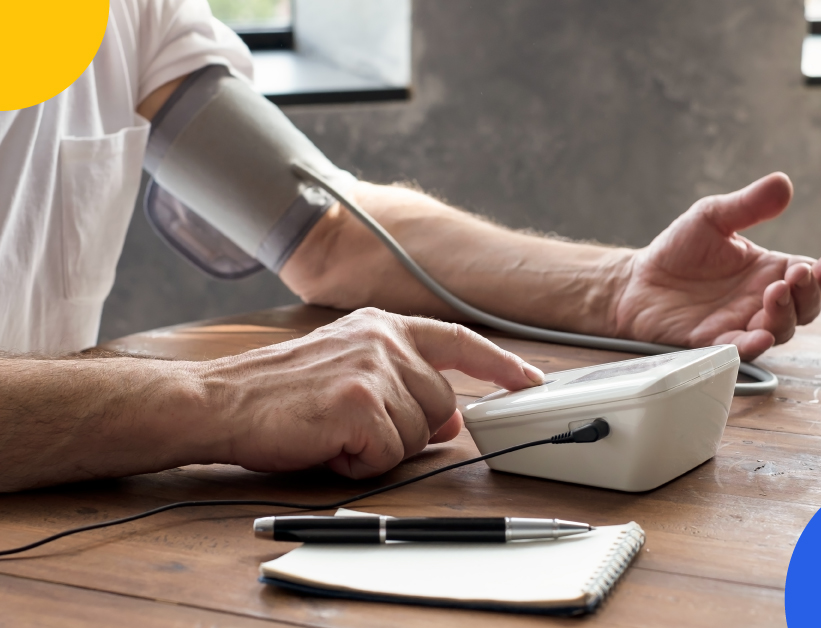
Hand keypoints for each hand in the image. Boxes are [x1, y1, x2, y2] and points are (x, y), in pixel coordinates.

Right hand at [199, 308, 543, 478]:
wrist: (217, 402)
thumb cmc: (277, 393)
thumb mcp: (348, 374)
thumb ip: (403, 386)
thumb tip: (449, 421)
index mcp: (382, 325)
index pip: (459, 340)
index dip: (500, 364)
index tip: (529, 381)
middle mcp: (384, 339)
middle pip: (442, 406)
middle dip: (407, 430)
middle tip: (353, 425)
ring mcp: (374, 368)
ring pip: (419, 434)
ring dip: (380, 447)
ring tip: (334, 430)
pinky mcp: (360, 403)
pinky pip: (389, 455)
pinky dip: (360, 463)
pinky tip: (327, 444)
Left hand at [613, 173, 820, 359]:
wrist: (637, 280)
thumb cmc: (678, 250)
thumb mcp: (713, 216)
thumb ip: (748, 205)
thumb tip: (783, 183)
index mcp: (770, 271)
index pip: (812, 277)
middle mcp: (761, 301)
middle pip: (806, 307)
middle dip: (809, 293)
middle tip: (797, 275)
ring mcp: (741, 324)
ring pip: (780, 330)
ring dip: (785, 315)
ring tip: (774, 293)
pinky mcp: (715, 342)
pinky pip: (741, 349)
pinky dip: (754, 345)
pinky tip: (761, 336)